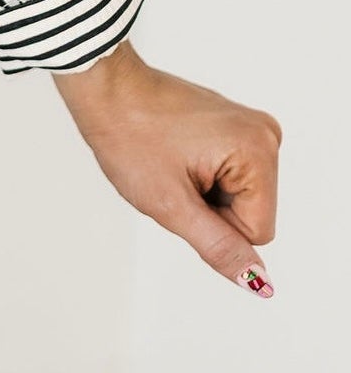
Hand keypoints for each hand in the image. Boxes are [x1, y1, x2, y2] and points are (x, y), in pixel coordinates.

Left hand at [51, 38, 280, 295]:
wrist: (106, 90)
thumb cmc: (130, 137)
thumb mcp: (172, 205)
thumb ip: (219, 247)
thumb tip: (259, 283)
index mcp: (258, 151)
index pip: (256, 232)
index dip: (214, 225)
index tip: (182, 192)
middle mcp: (265, 134)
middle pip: (250, 212)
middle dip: (209, 207)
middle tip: (173, 176)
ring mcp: (250, 126)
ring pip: (238, 196)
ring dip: (204, 191)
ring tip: (173, 162)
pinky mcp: (235, 124)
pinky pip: (229, 173)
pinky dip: (202, 173)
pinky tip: (177, 153)